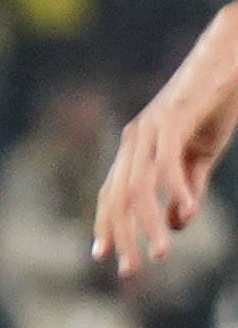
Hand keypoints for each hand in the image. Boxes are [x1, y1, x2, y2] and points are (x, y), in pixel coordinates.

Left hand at [94, 90, 231, 278]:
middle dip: (122, 236)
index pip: (111, 193)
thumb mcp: (199, 155)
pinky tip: (187, 211)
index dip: (105, 225)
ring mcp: (151, 127)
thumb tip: (177, 224)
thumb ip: (187, 189)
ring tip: (161, 253)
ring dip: (148, 223)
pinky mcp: (173, 117)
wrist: (231, 56)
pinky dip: (176, 189)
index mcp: (136, 147)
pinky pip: (167, 162)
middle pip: (119, 197)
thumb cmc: (214, 105)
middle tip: (131, 271)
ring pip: (139, 186)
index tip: (102, 257)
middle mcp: (135, 138)